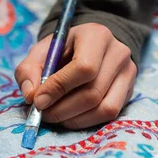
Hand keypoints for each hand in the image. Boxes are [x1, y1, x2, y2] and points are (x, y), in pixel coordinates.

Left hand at [15, 23, 136, 128]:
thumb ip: (29, 70)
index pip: (83, 68)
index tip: (38, 101)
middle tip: (42, 114)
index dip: (59, 88)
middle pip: (93, 93)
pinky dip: (86, 121)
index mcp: (96, 36)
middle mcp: (118, 53)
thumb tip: (31, 96)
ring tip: (54, 117)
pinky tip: (70, 118)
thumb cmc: (64, 48)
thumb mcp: (42, 51)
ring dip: (74, 119)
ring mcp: (128, 73)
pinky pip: (110, 114)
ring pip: (104, 108)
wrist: (91, 45)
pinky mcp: (129, 91)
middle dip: (62, 110)